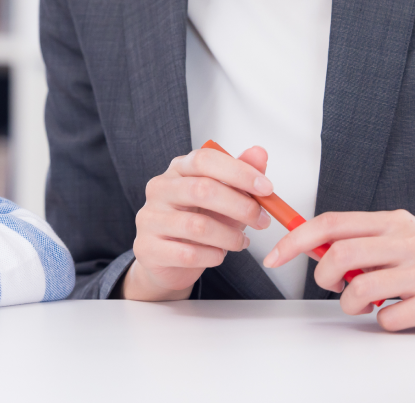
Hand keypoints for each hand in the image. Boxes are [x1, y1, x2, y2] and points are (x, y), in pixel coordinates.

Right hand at [123, 145, 272, 301]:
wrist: (167, 260)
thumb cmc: (197, 223)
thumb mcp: (223, 198)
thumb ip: (240, 177)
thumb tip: (259, 153)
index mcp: (177, 170)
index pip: (204, 159)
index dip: (238, 171)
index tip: (266, 188)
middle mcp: (160, 189)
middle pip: (201, 189)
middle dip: (240, 206)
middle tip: (262, 220)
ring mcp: (150, 218)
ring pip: (197, 226)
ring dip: (230, 236)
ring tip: (241, 241)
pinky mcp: (148, 248)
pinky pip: (188, 253)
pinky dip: (213, 256)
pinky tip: (219, 254)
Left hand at [263, 209, 414, 329]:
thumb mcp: (402, 236)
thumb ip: (362, 239)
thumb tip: (311, 247)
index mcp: (393, 221)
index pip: (330, 223)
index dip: (295, 240)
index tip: (273, 256)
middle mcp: (408, 240)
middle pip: (339, 255)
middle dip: (322, 277)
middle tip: (331, 287)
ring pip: (360, 289)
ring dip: (351, 304)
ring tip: (363, 304)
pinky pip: (390, 318)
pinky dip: (383, 321)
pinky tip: (398, 313)